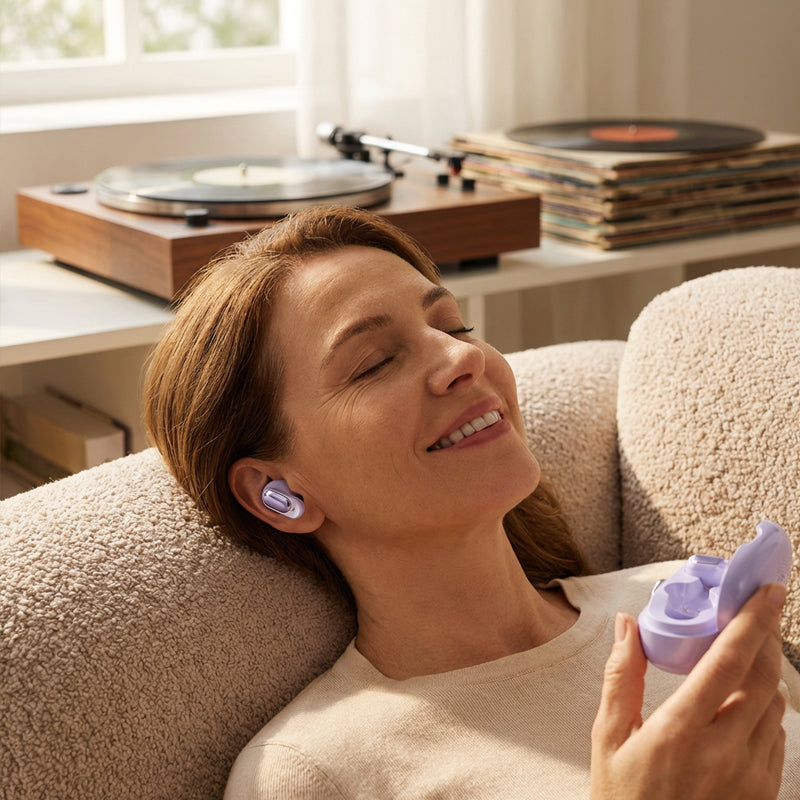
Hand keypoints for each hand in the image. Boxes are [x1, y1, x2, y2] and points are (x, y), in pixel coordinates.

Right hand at [590, 583, 786, 799]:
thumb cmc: (623, 799)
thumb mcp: (608, 738)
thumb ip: (621, 677)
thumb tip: (629, 625)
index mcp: (680, 732)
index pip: (728, 664)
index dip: (751, 622)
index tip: (766, 591)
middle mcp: (725, 753)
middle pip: (765, 680)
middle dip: (766, 637)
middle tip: (758, 610)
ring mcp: (750, 777)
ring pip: (776, 708)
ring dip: (767, 672)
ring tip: (747, 651)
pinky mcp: (762, 794)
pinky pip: (776, 737)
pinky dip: (768, 708)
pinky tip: (746, 700)